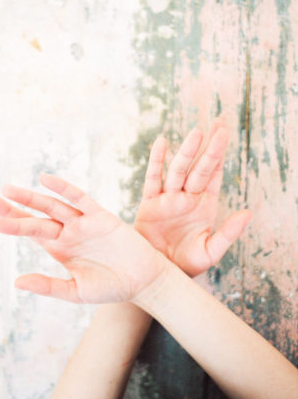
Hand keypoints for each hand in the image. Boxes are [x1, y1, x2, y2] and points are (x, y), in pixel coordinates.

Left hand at [0, 174, 166, 303]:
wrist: (143, 282)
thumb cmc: (110, 287)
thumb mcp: (75, 291)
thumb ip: (48, 285)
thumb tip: (16, 282)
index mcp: (59, 249)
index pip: (30, 232)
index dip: (11, 222)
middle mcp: (68, 232)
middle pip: (35, 216)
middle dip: (12, 208)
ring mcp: (83, 223)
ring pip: (52, 206)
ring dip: (31, 198)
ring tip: (8, 190)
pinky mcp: (101, 217)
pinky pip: (80, 199)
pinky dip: (64, 189)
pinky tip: (46, 180)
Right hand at [135, 120, 251, 276]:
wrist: (155, 273)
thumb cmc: (184, 265)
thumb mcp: (210, 252)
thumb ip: (228, 233)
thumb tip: (248, 213)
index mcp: (204, 206)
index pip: (214, 175)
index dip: (220, 155)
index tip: (225, 133)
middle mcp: (187, 197)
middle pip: (199, 167)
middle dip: (209, 147)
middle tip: (218, 125)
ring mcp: (168, 199)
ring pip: (179, 170)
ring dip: (187, 151)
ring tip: (197, 132)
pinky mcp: (150, 204)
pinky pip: (153, 179)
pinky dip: (156, 161)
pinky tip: (162, 143)